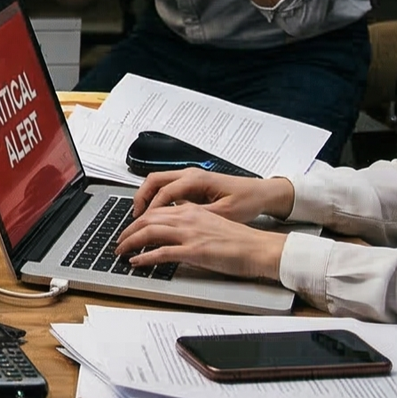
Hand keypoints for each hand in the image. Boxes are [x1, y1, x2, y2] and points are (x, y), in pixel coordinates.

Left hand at [115, 201, 287, 280]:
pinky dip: (145, 257)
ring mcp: (190, 234)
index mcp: (192, 211)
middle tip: (119, 241)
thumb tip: (178, 218)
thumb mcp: (213, 221)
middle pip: (147, 219)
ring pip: (149, 233)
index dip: (139, 219)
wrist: (260, 248)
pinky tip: (137, 262)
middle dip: (128, 230)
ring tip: (121, 251)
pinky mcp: (194, 251)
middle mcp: (188, 218)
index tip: (130, 228)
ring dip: (131, 242)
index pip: (156, 210)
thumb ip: (195, 217)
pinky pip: (161, 253)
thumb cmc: (241, 239)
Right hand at [132, 169, 294, 222]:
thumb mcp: (224, 213)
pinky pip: (166, 187)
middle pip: (154, 181)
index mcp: (196, 179)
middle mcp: (190, 174)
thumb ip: (198, 216)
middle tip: (134, 218)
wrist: (262, 192)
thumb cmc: (247, 200)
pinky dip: (156, 198)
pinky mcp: (192, 183)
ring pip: (158, 182)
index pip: (164, 192)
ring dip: (146, 197)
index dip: (151, 209)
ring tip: (140, 216)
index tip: (143, 223)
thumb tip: (176, 222)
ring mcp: (190, 177)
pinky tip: (156, 213)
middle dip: (140, 198)